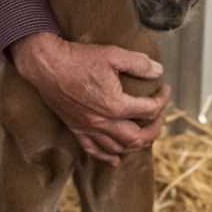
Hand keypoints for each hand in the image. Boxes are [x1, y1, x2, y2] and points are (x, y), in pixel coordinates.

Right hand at [10, 32, 170, 165]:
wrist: (47, 65)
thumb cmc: (78, 58)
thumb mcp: (113, 54)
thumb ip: (138, 64)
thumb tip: (158, 71)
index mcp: (116, 105)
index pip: (149, 109)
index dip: (162, 99)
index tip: (164, 88)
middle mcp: (104, 122)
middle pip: (138, 137)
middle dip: (155, 129)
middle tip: (159, 116)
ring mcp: (89, 128)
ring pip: (118, 148)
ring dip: (136, 145)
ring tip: (144, 133)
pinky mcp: (76, 128)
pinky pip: (94, 150)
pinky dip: (108, 157)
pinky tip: (116, 157)